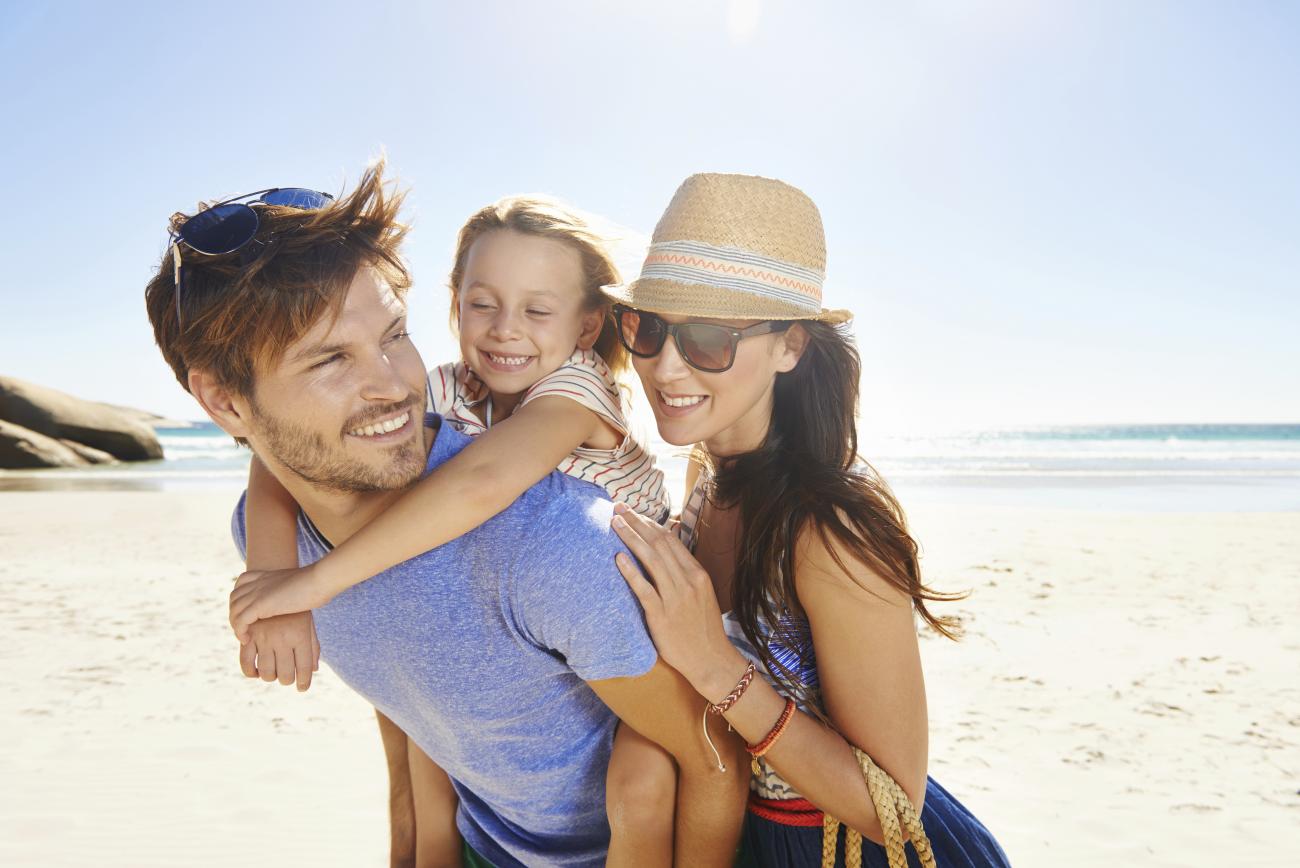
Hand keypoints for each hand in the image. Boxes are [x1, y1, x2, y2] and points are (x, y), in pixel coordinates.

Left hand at [229, 565, 335, 642]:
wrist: (319, 580)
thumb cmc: (315, 584)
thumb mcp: (295, 584)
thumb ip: (286, 590)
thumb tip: (295, 597)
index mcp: (263, 575)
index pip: (239, 587)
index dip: (239, 603)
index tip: (247, 616)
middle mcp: (256, 582)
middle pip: (234, 600)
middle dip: (235, 616)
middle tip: (245, 630)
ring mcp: (256, 592)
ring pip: (234, 612)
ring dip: (236, 627)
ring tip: (245, 637)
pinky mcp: (259, 604)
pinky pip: (239, 621)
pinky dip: (239, 632)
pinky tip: (246, 640)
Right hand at [239, 610, 320, 691]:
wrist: (277, 584)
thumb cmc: (296, 607)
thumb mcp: (308, 625)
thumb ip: (312, 648)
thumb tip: (313, 670)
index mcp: (301, 636)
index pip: (305, 669)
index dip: (304, 683)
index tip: (303, 688)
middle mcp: (283, 639)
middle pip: (285, 675)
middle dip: (287, 680)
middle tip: (286, 678)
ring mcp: (265, 637)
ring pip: (266, 673)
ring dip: (270, 677)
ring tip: (273, 673)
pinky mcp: (249, 635)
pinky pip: (246, 662)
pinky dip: (251, 671)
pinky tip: (256, 670)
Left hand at [609, 503, 744, 698]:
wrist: (711, 659)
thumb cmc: (702, 627)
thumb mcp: (701, 593)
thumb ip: (685, 572)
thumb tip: (667, 550)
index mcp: (697, 573)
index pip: (670, 540)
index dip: (650, 524)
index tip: (634, 513)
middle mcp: (687, 581)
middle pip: (658, 544)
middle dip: (637, 523)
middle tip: (618, 508)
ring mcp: (675, 597)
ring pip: (650, 559)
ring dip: (631, 537)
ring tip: (614, 523)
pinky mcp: (661, 615)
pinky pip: (644, 589)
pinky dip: (631, 571)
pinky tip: (618, 558)